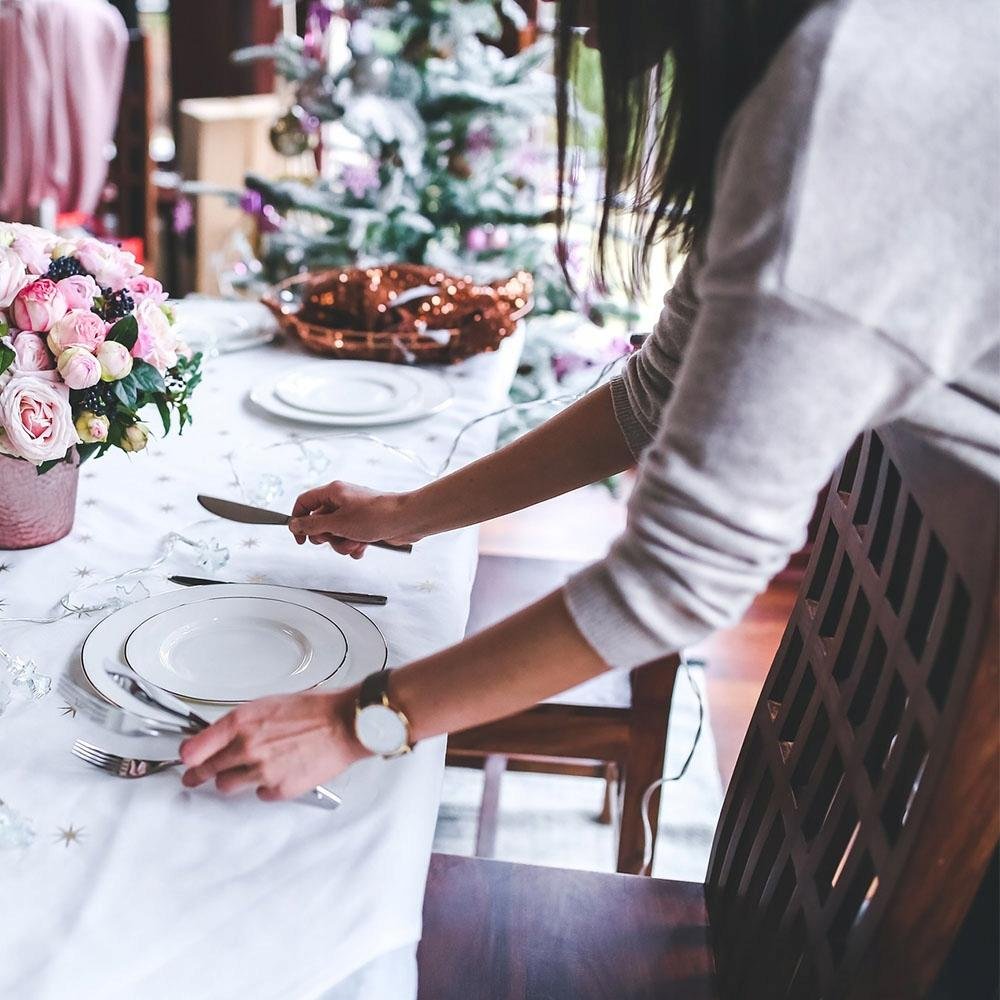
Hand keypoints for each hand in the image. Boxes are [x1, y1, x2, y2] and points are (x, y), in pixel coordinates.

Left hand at [179, 688, 369, 800]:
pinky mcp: (279, 789)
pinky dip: (265, 785)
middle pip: (207, 770)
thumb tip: (225, 736)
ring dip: (233, 779)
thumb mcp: (270, 705)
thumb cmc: (315, 710)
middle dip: (198, 775)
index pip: (195, 748)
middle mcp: (247, 747)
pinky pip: (259, 794)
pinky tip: (278, 772)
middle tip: (193, 778)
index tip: (187, 760)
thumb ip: (242, 723)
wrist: (345, 723)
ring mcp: (262, 771)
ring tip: (247, 771)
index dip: (188, 756)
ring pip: (228, 786)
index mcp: (241, 722)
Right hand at [289, 481, 422, 558]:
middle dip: (326, 537)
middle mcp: (342, 501)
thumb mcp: (337, 523)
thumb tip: (294, 524)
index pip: (304, 502)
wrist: (406, 520)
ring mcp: (354, 514)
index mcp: (333, 492)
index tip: (299, 538)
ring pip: (335, 534)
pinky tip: (363, 546)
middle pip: (319, 522)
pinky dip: (354, 546)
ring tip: (354, 542)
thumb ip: (312, 525)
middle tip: (333, 538)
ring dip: (342, 544)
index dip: (298, 520)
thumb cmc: (376, 515)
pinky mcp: (364, 526)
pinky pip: (350, 539)